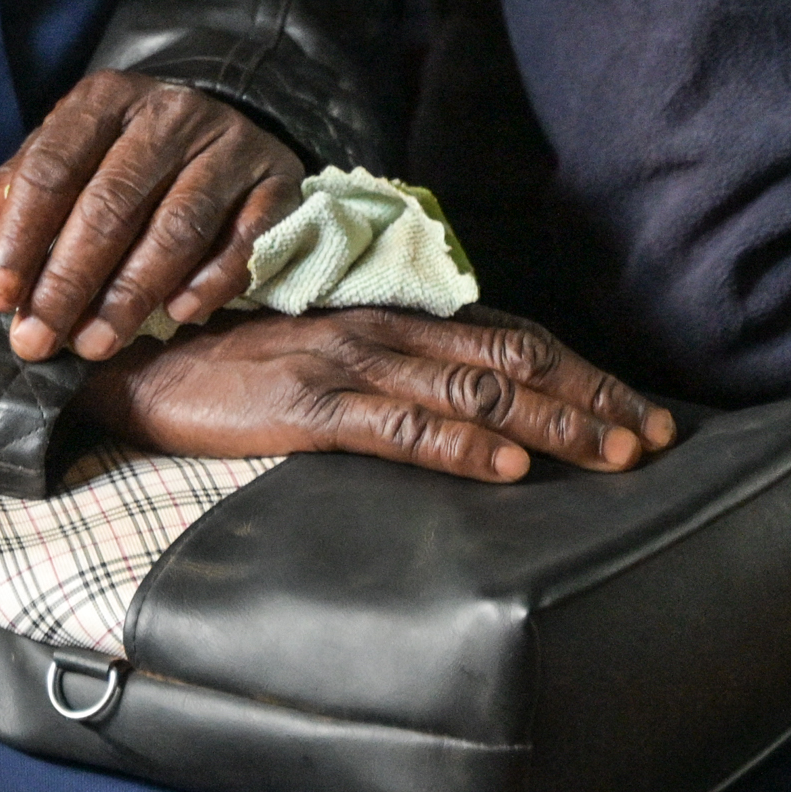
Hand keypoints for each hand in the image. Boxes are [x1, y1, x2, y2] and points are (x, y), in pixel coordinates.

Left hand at [0, 73, 301, 362]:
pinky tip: (179, 315)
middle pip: (111, 204)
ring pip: (176, 226)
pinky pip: (245, 237)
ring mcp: (228, 143)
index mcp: (106, 99)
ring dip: (133, 294)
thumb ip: (21, 188)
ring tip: (97, 343)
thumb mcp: (71, 153)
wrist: (228, 119)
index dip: (21, 237)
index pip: (51, 168)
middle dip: (68, 280)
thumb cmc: (128, 150)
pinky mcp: (275, 178)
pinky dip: (211, 280)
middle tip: (40, 339)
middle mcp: (169, 113)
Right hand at [77, 306, 675, 480]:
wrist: (134, 371)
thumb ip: (393, 378)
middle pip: (510, 360)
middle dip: (592, 400)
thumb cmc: (230, 374)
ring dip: (550, 424)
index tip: (643, 410)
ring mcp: (344, 364)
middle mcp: (379, 331)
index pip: (508, 339)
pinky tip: (506, 470)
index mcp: (388, 321)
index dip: (583, 374)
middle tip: (656, 439)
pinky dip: (461, 447)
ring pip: (472, 389)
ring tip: (611, 454)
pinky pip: (399, 425)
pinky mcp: (307, 405)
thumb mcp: (324, 365)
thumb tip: (474, 415)